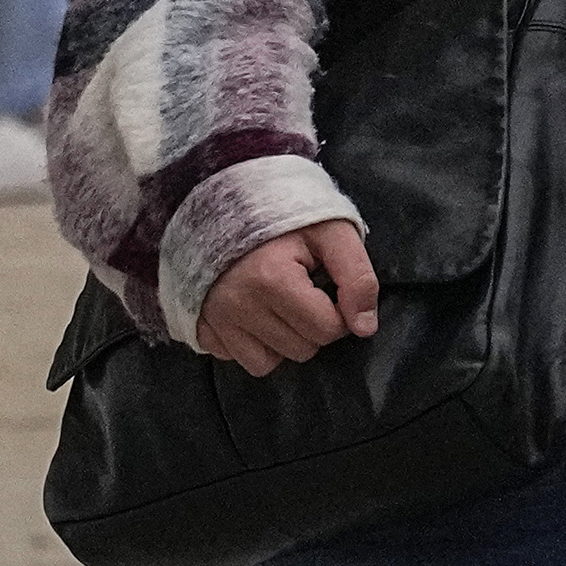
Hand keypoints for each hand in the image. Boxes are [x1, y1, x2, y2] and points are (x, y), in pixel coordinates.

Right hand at [199, 220, 377, 377]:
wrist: (230, 203)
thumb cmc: (286, 216)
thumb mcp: (334, 232)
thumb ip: (358, 278)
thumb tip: (365, 327)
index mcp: (272, 280)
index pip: (328, 329)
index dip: (342, 311)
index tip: (331, 288)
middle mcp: (237, 307)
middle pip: (301, 349)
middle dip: (314, 325)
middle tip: (306, 291)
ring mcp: (214, 320)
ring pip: (269, 362)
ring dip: (285, 339)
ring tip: (283, 303)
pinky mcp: (201, 328)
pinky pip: (237, 359)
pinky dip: (254, 344)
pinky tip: (259, 313)